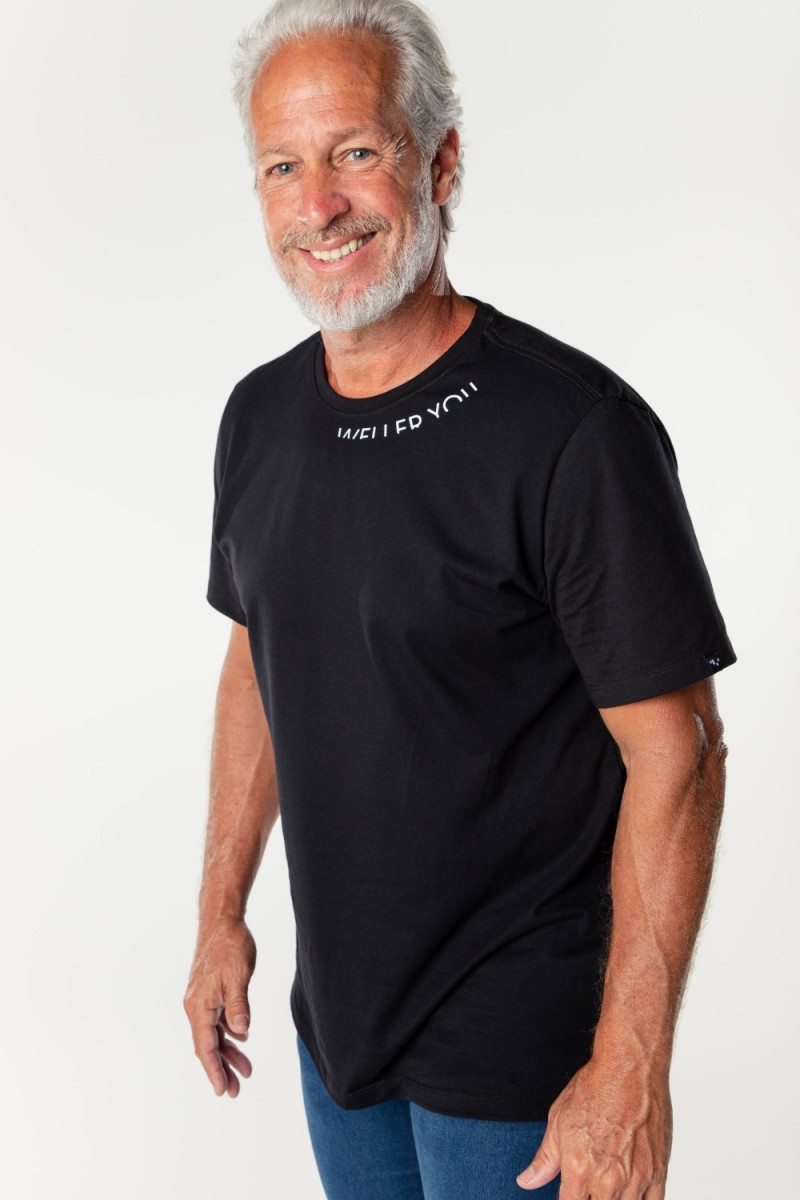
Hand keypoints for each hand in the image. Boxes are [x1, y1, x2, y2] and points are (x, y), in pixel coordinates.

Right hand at [183, 917, 256, 1096]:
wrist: (221, 921)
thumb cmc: (230, 945)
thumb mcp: (239, 976)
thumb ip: (239, 1005)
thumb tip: (240, 1032)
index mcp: (199, 1006)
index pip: (205, 1047)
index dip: (214, 1070)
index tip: (222, 1091)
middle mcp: (195, 1006)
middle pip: (207, 1045)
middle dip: (221, 1068)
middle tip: (236, 1090)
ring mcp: (201, 999)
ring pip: (213, 1034)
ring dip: (228, 1052)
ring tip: (246, 1070)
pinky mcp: (209, 992)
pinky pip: (217, 1020)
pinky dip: (228, 1033)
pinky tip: (241, 1039)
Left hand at [515, 1055, 671, 1197]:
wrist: (630, 1068)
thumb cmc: (596, 1087)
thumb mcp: (559, 1120)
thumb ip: (545, 1158)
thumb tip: (528, 1180)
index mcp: (578, 1170)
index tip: (570, 1192)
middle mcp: (608, 1181)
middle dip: (591, 1198)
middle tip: (590, 1184)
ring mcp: (636, 1179)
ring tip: (608, 1184)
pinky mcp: (659, 1173)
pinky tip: (631, 1191)